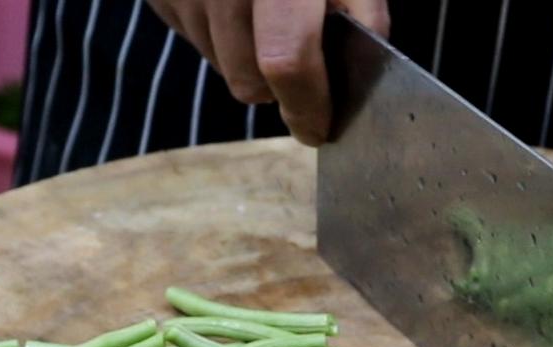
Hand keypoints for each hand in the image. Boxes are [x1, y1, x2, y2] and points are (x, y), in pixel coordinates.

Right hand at [145, 0, 389, 145]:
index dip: (306, 104)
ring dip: (246, 57)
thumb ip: (362, 10)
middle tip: (298, 61)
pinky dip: (216, 32)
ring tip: (264, 14)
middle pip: (244, 77)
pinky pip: (189, 36)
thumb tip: (357, 76)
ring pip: (217, 64)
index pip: (285, 56)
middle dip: (275, 85)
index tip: (318, 127)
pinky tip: (233, 0)